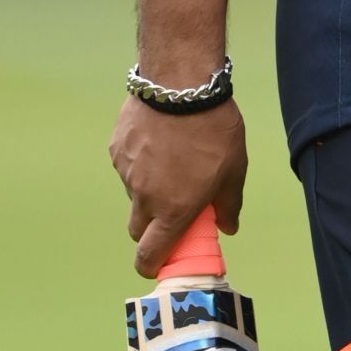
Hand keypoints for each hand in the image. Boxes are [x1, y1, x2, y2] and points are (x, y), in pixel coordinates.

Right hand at [109, 97, 248, 277]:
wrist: (181, 85)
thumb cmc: (214, 129)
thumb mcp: (233, 170)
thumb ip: (228, 205)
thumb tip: (227, 226)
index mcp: (174, 210)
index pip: (150, 254)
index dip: (151, 265)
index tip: (157, 264)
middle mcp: (145, 197)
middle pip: (137, 229)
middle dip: (150, 229)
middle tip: (171, 211)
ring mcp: (127, 173)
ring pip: (133, 194)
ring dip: (148, 190)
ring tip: (172, 161)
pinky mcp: (116, 149)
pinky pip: (127, 166)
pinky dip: (140, 163)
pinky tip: (159, 141)